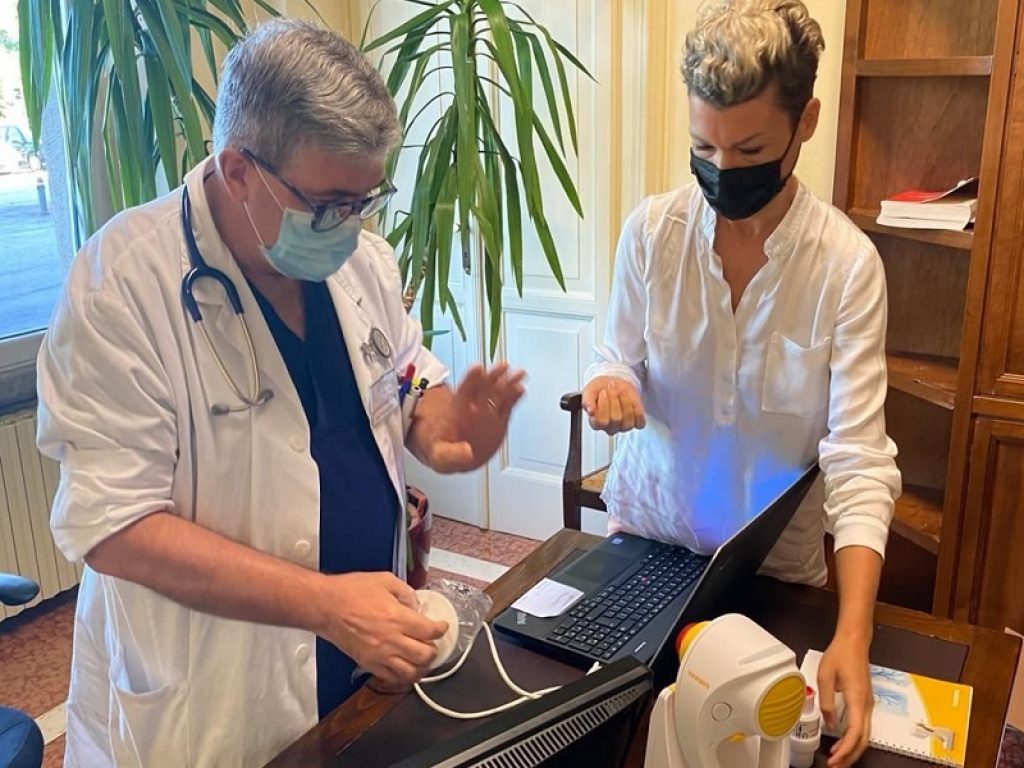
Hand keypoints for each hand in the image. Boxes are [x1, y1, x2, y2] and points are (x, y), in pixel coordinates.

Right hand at [317, 572, 447, 689]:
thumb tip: (416, 605)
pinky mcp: (368, 664)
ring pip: (410, 673)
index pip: (430, 631)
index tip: (441, 626)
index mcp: (398, 618)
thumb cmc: (351, 591)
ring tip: (422, 659)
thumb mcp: (385, 580)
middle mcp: (391, 640)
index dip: (441, 629)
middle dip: (434, 650)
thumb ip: (406, 592)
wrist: (326, 606)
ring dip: (421, 667)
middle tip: (433, 644)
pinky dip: (403, 677)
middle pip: (425, 656)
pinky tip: (406, 668)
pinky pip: (391, 679)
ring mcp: (380, 656)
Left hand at [425, 363, 525, 472]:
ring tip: (519, 373)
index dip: (471, 380)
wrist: (454, 454)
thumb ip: (451, 454)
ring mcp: (488, 413)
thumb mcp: (440, 456)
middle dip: (493, 376)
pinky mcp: (499, 420)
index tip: (478, 368)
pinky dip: (515, 397)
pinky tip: (521, 389)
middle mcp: (474, 409)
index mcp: (457, 413)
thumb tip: (468, 453)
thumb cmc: (444, 451)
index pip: (464, 392)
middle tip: (503, 366)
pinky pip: (508, 406)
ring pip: (498, 394)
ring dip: (508, 382)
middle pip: (484, 388)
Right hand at [582, 376, 644, 434]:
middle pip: (615, 419)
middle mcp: (610, 427)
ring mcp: (623, 427)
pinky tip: (630, 401)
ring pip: (628, 421)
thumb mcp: (589, 391)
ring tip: (621, 392)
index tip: (603, 392)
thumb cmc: (601, 389)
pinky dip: (637, 410)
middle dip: (614, 400)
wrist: (614, 383)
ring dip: (625, 403)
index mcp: (596, 423)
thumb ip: (587, 401)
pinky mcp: (636, 423)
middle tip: (612, 388)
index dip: (603, 405)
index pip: (601, 422)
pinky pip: (640, 422)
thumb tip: (590, 410)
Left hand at [818, 634, 872, 767]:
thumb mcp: (825, 677)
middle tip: (835, 766)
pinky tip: (843, 743)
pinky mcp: (864, 702)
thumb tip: (829, 724)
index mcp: (857, 699)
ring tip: (838, 759)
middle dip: (850, 756)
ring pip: (864, 735)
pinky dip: (854, 739)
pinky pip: (862, 726)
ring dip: (852, 750)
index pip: (855, 732)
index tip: (834, 759)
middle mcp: (866, 705)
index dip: (845, 750)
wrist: (854, 642)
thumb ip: (826, 702)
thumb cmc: (840, 655)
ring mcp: (867, 704)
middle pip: (863, 739)